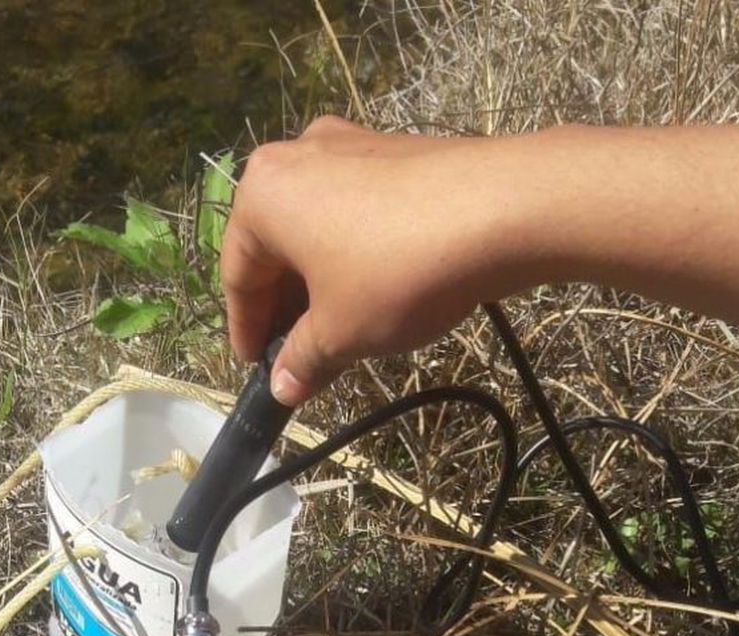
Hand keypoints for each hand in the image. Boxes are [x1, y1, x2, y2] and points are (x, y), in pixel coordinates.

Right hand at [221, 116, 537, 404]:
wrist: (501, 210)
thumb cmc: (398, 273)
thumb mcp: (341, 332)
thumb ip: (303, 360)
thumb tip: (282, 388)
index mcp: (263, 194)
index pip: (237, 275)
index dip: (246, 330)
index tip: (258, 369)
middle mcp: (297, 155)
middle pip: (275, 246)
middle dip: (284, 306)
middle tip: (297, 357)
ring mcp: (349, 146)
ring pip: (316, 228)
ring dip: (319, 283)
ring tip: (336, 333)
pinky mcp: (394, 151)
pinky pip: (354, 212)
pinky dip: (351, 255)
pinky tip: (372, 294)